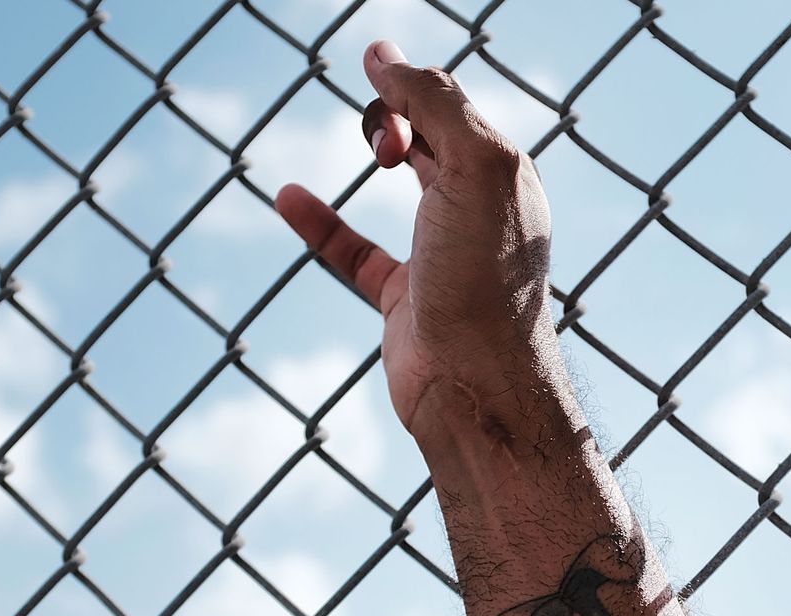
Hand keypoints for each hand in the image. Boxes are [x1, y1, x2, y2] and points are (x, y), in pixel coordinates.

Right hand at [273, 41, 561, 450]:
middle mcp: (477, 211)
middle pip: (433, 136)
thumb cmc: (483, 277)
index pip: (454, 107)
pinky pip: (353, 251)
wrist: (475, 384)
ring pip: (402, 185)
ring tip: (366, 143)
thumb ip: (435, 103)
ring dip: (376, 152)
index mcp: (503, 176)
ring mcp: (438, 254)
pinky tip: (288, 197)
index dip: (411, 87)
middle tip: (383, 144)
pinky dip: (320, 223)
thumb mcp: (473, 166)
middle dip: (398, 118)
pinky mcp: (402, 299)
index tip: (370, 72)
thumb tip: (383, 55)